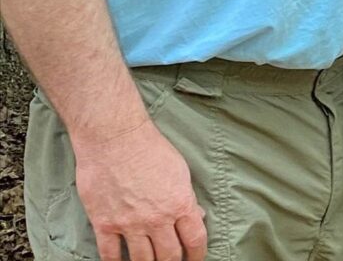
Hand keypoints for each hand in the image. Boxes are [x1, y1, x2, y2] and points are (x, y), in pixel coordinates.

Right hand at [74, 117, 207, 260]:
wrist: (112, 133)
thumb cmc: (147, 144)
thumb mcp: (178, 167)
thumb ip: (187, 196)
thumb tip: (197, 216)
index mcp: (179, 203)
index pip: (195, 241)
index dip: (197, 255)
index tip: (194, 259)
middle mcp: (156, 219)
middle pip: (169, 257)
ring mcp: (129, 224)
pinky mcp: (104, 223)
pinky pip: (110, 256)